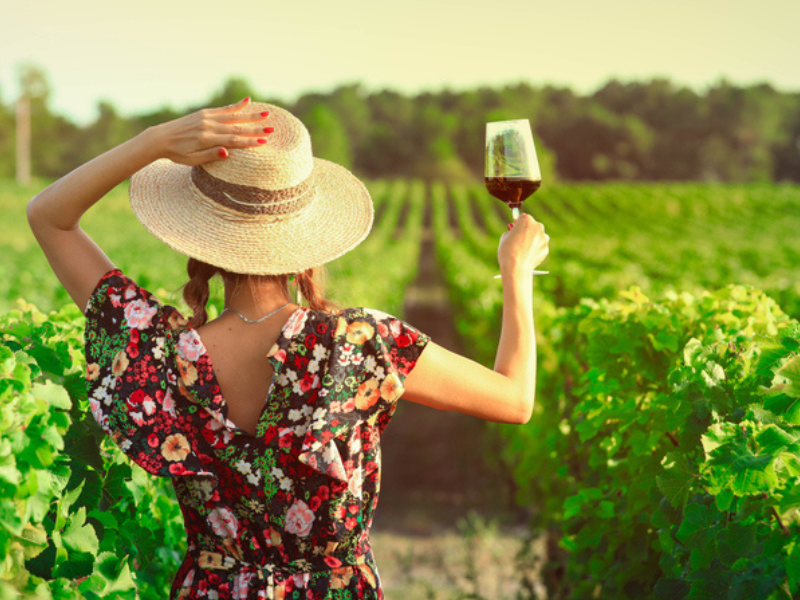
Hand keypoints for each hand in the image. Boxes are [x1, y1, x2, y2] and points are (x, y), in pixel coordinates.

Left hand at [149, 97, 272, 165]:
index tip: (264, 142)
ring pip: (232, 116)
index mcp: (206, 139)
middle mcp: (208, 126)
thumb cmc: (177, 154)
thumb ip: (210, 155)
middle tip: (271, 129)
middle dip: (255, 128)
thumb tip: (228, 152)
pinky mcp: (203, 113)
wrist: (160, 138)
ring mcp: (206, 118)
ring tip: (266, 113)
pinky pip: (223, 109)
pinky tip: (248, 101)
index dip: (249, 141)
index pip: (233, 140)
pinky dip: (236, 106)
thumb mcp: (192, 160)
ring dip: (250, 115)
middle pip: (236, 127)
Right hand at [497, 214, 549, 273]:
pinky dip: (535, 250)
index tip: (514, 228)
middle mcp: (537, 226)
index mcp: (526, 220)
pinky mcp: (546, 248)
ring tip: (522, 250)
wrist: (516, 267)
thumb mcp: (504, 238)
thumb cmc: (508, 251)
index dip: (517, 224)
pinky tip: (527, 256)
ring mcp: (543, 237)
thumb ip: (510, 232)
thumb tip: (514, 233)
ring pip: (537, 237)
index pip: (522, 217)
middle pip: (532, 226)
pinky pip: (539, 247)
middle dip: (526, 231)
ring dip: (532, 240)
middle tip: (518, 239)